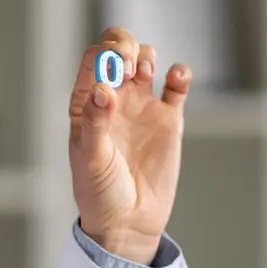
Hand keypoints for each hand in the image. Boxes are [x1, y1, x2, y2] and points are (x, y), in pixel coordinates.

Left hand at [70, 27, 188, 265]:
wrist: (129, 222)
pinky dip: (180, 74)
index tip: (114, 71)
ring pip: (146, 59)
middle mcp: (114, 98)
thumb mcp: (91, 160)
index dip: (104, 54)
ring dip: (147, 55)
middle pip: (119, 49)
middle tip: (130, 66)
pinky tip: (176, 78)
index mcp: (87, 104)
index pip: (94, 60)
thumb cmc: (100, 193)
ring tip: (145, 74)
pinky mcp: (169, 119)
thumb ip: (95, 123)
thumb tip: (103, 90)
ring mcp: (142, 106)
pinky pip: (177, 86)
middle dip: (125, 45)